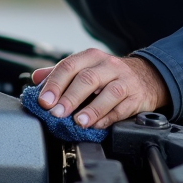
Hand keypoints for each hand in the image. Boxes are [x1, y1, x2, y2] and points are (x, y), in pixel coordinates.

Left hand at [31, 48, 167, 129]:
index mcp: (91, 57)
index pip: (69, 66)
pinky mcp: (136, 97)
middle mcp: (108, 65)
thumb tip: (36, 78)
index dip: (55, 84)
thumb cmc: (109, 74)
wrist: (146, 77)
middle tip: (57, 113)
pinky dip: (108, 118)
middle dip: (70, 97)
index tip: (44, 101)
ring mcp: (124, 80)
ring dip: (92, 109)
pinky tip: (97, 126)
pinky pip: (122, 108)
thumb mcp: (85, 68)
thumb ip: (60, 73)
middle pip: (87, 79)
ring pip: (109, 92)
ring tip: (78, 122)